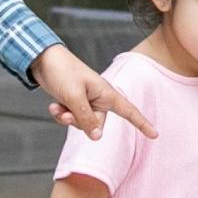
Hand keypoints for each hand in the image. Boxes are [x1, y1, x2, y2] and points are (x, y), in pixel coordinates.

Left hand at [31, 45, 156, 140]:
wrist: (43, 60)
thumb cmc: (62, 72)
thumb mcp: (74, 96)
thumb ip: (85, 118)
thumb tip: (97, 137)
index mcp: (106, 93)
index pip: (129, 111)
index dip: (142, 123)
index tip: (155, 134)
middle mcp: (98, 99)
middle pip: (96, 124)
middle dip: (79, 122)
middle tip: (66, 111)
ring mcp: (86, 101)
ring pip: (81, 123)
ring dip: (67, 118)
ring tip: (57, 106)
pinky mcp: (74, 102)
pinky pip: (71, 118)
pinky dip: (61, 114)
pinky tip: (54, 106)